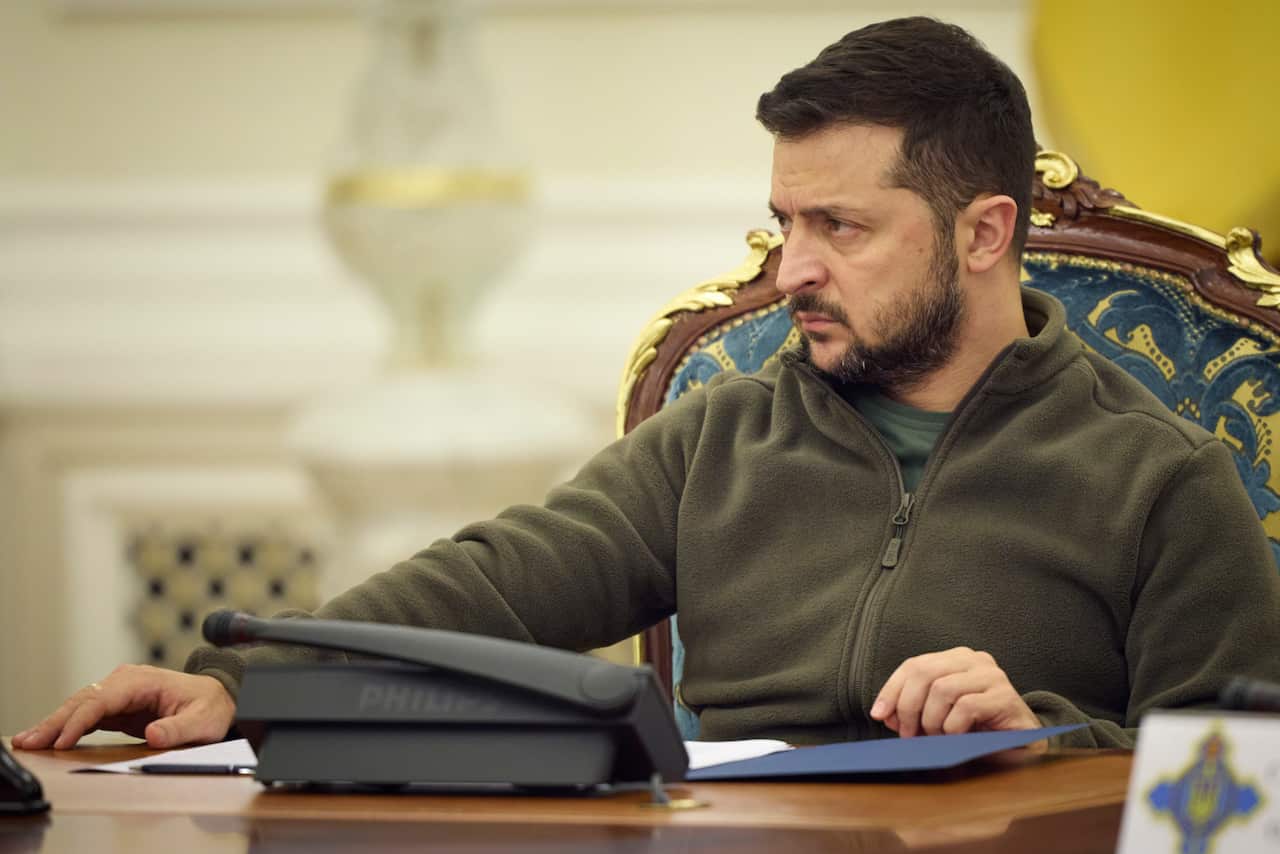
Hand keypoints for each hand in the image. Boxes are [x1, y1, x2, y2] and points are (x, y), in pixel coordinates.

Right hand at [10, 665, 234, 750]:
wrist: (220, 698)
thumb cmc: (212, 707)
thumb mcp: (203, 721)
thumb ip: (178, 729)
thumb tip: (152, 735)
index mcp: (144, 680)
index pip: (103, 699)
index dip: (80, 721)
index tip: (62, 740)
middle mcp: (127, 681)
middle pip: (83, 700)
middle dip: (54, 721)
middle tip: (28, 741)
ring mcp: (120, 692)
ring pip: (79, 706)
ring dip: (54, 724)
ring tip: (27, 741)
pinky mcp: (118, 706)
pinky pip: (86, 715)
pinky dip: (66, 726)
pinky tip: (49, 739)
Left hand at [869, 647, 1040, 737]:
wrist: (1022, 747)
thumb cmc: (976, 729)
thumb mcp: (938, 716)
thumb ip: (911, 710)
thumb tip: (883, 713)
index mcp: (955, 658)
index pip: (913, 665)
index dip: (891, 690)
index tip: (878, 714)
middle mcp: (974, 660)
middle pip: (924, 673)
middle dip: (908, 707)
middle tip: (908, 735)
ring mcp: (993, 676)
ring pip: (942, 689)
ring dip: (932, 721)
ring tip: (937, 738)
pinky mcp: (1007, 697)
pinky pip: (966, 707)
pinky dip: (953, 727)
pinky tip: (957, 738)